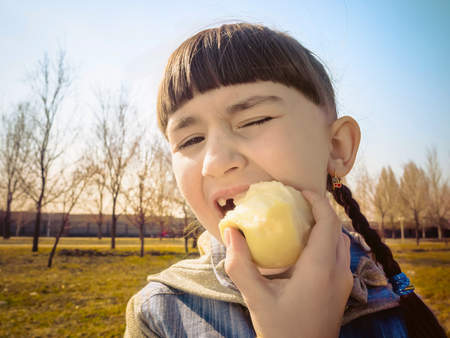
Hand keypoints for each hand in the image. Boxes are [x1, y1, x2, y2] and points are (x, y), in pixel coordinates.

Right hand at [224, 189, 352, 337]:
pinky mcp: (342, 289)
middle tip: (295, 202)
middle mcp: (338, 271)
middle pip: (337, 227)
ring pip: (340, 240)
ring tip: (299, 219)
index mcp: (320, 268)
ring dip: (324, 224)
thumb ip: (240, 264)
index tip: (298, 190)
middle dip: (319, 209)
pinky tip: (304, 246)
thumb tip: (231, 232)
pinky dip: (326, 240)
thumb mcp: (255, 298)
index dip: (317, 200)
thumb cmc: (280, 331)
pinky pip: (339, 254)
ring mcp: (344, 281)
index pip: (328, 221)